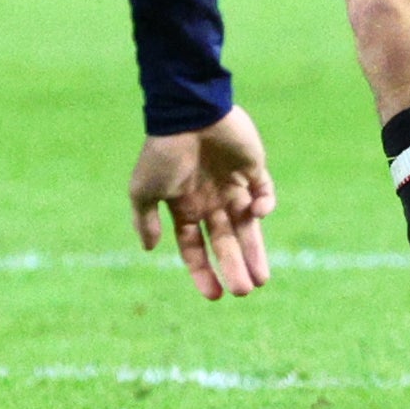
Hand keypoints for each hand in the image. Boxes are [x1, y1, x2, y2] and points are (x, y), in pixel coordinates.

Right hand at [129, 106, 275, 300]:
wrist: (188, 113)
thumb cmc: (163, 152)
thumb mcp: (144, 189)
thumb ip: (145, 220)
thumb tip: (149, 249)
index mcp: (183, 205)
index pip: (194, 246)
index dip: (202, 270)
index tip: (213, 296)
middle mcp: (209, 199)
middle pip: (225, 241)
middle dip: (233, 267)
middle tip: (243, 291)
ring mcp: (232, 185)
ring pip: (248, 226)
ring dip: (255, 252)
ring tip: (261, 279)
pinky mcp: (253, 169)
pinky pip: (264, 194)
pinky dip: (266, 206)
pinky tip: (257, 213)